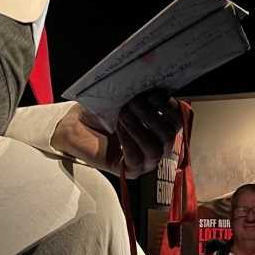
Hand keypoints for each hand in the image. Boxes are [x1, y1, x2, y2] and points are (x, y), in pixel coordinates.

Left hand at [51, 93, 181, 177]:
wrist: (75, 125)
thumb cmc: (100, 111)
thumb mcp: (122, 97)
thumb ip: (140, 93)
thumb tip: (152, 83)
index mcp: (160, 126)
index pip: (178, 121)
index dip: (170, 107)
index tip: (154, 94)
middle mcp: (157, 145)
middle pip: (170, 136)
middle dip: (153, 117)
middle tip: (135, 102)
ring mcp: (144, 161)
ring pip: (156, 150)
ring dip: (140, 129)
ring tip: (124, 115)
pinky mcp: (129, 171)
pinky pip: (136, 158)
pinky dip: (128, 140)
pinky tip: (118, 128)